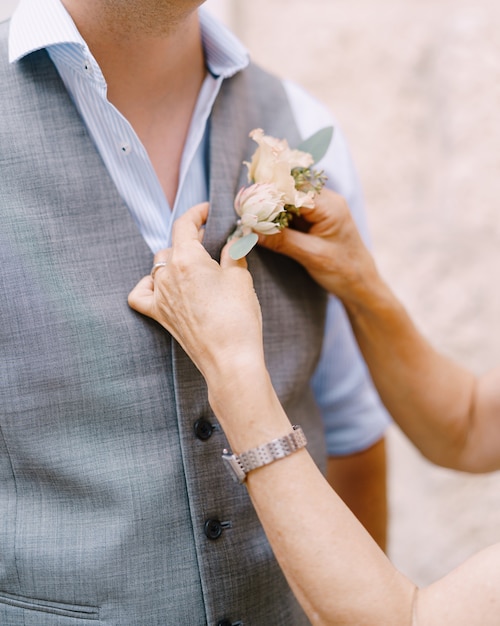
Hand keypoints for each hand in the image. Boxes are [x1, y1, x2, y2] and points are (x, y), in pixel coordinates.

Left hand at [128, 203, 265, 381]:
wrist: (229, 359)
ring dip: (175, 261)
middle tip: (212, 243)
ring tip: (195, 266)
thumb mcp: (241, 278)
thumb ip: (234, 253)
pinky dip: (147, 286)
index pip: (184, 225)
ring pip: (159, 266)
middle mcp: (167, 275)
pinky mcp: (160, 316)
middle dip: (191, 240)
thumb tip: (235, 240)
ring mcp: (160, 296)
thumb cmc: (237, 318)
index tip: (208, 211)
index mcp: (186, 258)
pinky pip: (141, 295)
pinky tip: (160, 285)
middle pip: (173, 246)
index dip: (197, 213)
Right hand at [258, 188, 379, 309]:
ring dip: (271, 211)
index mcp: (329, 206)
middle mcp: (326, 202)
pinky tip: (264, 227)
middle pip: (290, 192)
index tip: (248, 205)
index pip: (293, 190)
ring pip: (289, 203)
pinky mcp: (315, 221)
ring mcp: (320, 210)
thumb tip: (251, 231)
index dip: (270, 195)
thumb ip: (282, 241)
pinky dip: (278, 219)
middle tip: (245, 213)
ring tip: (251, 220)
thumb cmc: (344, 271)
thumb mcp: (311, 256)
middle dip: (268, 201)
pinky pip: (292, 214)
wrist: (361, 285)